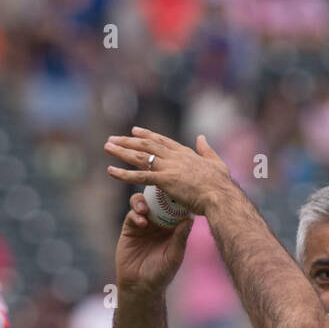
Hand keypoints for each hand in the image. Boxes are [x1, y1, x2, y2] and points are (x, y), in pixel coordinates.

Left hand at [104, 127, 231, 214]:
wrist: (221, 196)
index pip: (162, 141)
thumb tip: (201, 137)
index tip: (135, 131)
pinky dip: (124, 174)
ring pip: (140, 156)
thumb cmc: (221, 185)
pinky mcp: (164, 180)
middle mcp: (174, 156)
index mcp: (185, 153)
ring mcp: (169, 167)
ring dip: (122, 151)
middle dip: (128, 141)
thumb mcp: (216, 162)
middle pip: (147, 145)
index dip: (147, 136)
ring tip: (107, 147)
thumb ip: (206, 150)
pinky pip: (139, 176)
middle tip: (113, 139)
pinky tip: (110, 171)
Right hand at [113, 189, 193, 295]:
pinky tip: (141, 222)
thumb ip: (180, 238)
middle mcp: (159, 223)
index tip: (177, 190)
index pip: (174, 207)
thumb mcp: (174, 256)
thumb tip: (190, 218)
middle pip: (158, 200)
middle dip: (157, 194)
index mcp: (172, 228)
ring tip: (145, 209)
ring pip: (143, 202)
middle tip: (158, 191)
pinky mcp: (130, 228)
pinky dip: (136, 214)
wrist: (139, 286)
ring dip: (143, 201)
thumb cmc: (161, 274)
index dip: (175, 198)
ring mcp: (144, 224)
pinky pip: (132, 214)